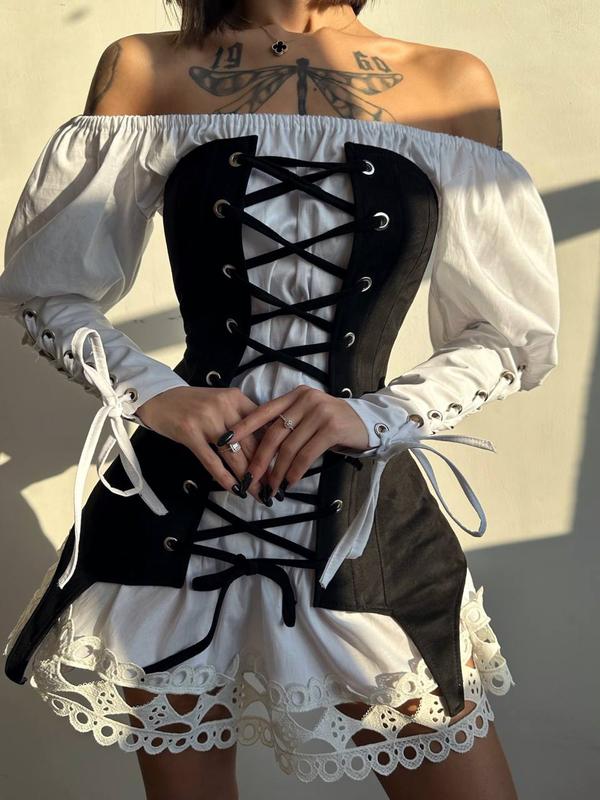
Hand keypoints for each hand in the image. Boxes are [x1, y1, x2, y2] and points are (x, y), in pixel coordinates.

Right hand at [135, 385, 266, 500]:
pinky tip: (233, 489)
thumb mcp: (221, 404)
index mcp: (235, 398)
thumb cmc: (193, 404)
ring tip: (256, 493)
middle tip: (272, 487)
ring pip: (233, 454)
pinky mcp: (190, 433)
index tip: (281, 467)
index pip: (262, 425)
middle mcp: (224, 406)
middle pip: (250, 442)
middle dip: (262, 468)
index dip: (273, 448)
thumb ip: (241, 419)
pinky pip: (211, 460)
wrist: (159, 397)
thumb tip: (265, 446)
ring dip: (246, 477)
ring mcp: (206, 419)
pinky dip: (224, 477)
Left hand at [226, 384, 370, 498]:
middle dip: (259, 459)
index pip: (263, 411)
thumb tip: (259, 450)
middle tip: (250, 478)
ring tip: (271, 487)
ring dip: (278, 471)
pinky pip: (306, 454)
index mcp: (294, 396)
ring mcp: (319, 412)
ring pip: (289, 447)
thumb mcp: (307, 417)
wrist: (367, 423)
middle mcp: (305, 400)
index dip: (243, 427)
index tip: (225, 440)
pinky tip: (289, 482)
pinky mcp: (332, 427)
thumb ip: (287, 424)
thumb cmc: (332, 424)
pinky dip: (295, 471)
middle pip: (273, 433)